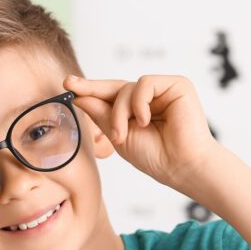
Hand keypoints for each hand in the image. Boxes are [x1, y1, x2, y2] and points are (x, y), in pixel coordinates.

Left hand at [64, 74, 220, 188]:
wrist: (181, 166)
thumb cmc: (156, 157)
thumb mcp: (119, 135)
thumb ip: (102, 114)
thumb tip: (80, 96)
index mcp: (140, 110)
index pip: (112, 95)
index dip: (91, 90)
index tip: (69, 85)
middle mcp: (152, 98)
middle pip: (117, 86)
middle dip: (95, 90)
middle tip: (73, 87)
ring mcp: (164, 90)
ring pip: (128, 87)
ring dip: (119, 111)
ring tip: (122, 134)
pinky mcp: (177, 85)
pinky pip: (145, 83)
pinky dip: (139, 102)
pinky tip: (144, 120)